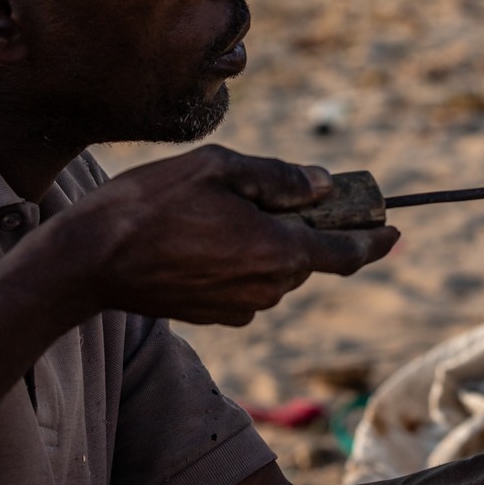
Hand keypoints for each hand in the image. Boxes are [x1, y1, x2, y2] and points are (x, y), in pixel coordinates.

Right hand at [40, 145, 399, 325]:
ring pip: (273, 268)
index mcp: (279, 253)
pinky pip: (244, 283)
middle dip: (298, 225)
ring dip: (261, 240)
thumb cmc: (151, 205)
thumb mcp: (218, 168)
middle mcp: (269, 289)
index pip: (347, 254)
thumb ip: (279, 177)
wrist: (89, 260)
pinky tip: (196, 238)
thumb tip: (321, 187)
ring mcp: (241, 308)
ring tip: (210, 211)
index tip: (394, 230)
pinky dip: (236, 259)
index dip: (375, 240)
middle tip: (264, 190)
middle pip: (305, 255)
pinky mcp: (215, 316)